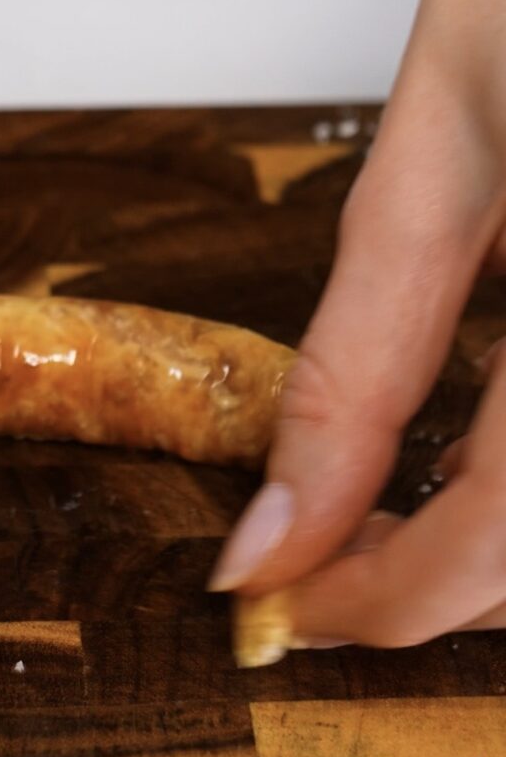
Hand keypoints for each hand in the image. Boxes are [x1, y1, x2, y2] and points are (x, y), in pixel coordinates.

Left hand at [211, 0, 505, 648]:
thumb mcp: (442, 153)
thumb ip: (358, 362)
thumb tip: (277, 524)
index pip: (496, 543)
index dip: (373, 603)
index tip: (272, 601)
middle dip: (427, 587)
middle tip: (323, 564)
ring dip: (490, 553)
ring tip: (390, 516)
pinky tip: (486, 450)